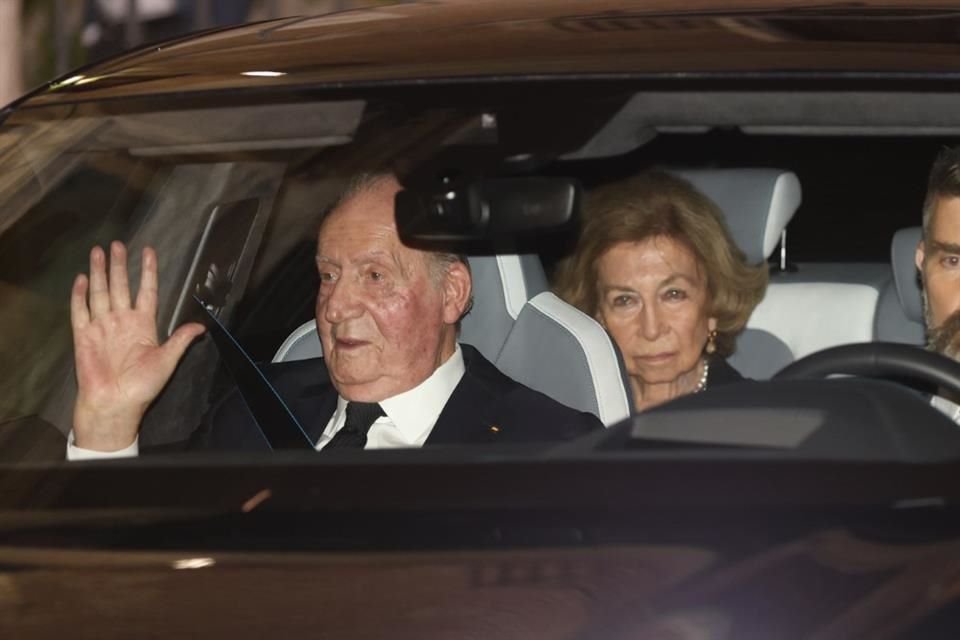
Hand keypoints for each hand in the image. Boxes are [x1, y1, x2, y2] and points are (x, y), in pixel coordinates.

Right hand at [71, 242, 204, 450]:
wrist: (115, 403)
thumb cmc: (142, 386)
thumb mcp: (167, 360)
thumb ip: (180, 340)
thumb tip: (202, 326)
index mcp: (143, 325)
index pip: (147, 291)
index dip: (148, 271)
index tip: (149, 251)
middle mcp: (122, 321)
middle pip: (120, 286)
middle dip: (119, 265)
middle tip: (118, 244)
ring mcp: (102, 326)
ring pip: (100, 292)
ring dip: (100, 272)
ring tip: (99, 251)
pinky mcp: (83, 335)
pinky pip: (80, 310)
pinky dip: (80, 294)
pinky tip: (82, 278)